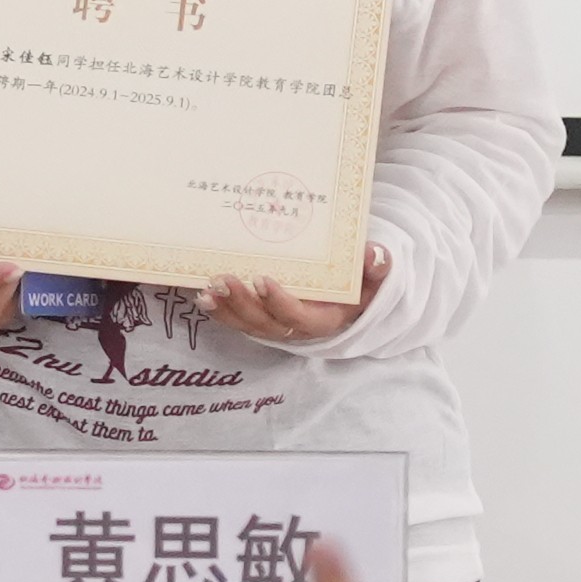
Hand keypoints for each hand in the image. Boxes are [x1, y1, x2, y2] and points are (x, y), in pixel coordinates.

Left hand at [199, 243, 387, 350]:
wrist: (350, 290)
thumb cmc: (359, 281)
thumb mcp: (374, 276)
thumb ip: (377, 268)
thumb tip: (375, 254)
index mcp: (324, 319)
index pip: (298, 317)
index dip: (279, 303)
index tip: (262, 279)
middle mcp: (297, 327)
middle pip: (265, 324)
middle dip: (243, 305)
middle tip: (223, 280)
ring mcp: (276, 324)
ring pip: (247, 324)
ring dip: (226, 309)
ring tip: (206, 290)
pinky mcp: (261, 317)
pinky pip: (238, 319)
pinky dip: (220, 310)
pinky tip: (203, 296)